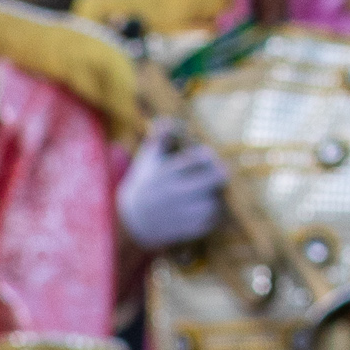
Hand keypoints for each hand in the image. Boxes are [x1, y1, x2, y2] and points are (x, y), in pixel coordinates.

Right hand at [116, 126, 228, 250]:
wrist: (130, 221)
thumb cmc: (144, 184)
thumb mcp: (148, 161)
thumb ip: (159, 139)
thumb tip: (166, 120)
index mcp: (166, 173)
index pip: (200, 158)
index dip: (208, 156)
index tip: (206, 157)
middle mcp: (174, 192)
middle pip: (216, 178)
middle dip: (219, 173)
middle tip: (217, 173)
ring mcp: (181, 213)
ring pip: (215, 200)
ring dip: (215, 195)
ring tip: (208, 192)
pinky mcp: (187, 229)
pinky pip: (212, 220)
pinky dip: (213, 214)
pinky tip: (203, 208)